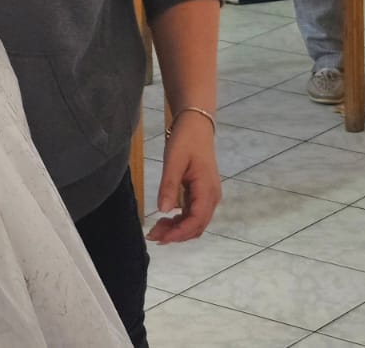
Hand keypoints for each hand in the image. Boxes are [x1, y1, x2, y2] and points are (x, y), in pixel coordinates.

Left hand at [145, 112, 220, 244]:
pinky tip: (165, 219)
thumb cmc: (185, 141)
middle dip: (176, 235)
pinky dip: (180, 221)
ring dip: (177, 229)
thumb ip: (169, 186)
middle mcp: (211, 197)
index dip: (179, 233)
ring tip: (156, 230)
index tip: (161, 238)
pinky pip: (193, 214)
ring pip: (195, 222)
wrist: (196, 126)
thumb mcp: (174, 161)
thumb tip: (163, 211)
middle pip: (196, 226)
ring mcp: (208, 196)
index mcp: (207, 190)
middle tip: (152, 235)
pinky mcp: (202, 193)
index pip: (196, 221)